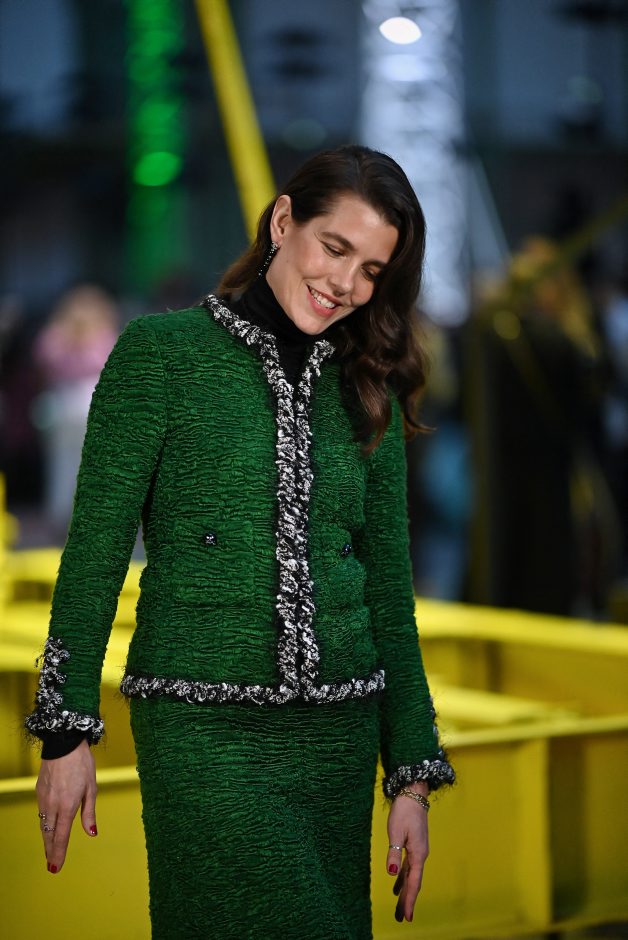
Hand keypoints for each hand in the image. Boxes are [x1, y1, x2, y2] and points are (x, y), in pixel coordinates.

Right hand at [36, 738, 97, 873]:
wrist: (64, 744)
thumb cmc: (82, 764)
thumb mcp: (91, 788)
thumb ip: (89, 813)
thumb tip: (92, 833)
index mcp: (67, 806)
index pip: (61, 837)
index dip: (58, 854)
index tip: (56, 867)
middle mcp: (53, 805)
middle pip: (49, 835)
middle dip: (50, 851)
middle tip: (51, 865)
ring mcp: (44, 798)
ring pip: (43, 825)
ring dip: (46, 839)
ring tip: (49, 851)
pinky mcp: (39, 791)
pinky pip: (41, 813)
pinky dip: (44, 824)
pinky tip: (47, 828)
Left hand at [386, 784, 428, 922]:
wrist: (413, 794)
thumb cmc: (404, 811)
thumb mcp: (396, 832)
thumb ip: (394, 853)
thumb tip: (391, 874)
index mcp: (418, 854)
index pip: (414, 882)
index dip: (410, 900)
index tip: (407, 916)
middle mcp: (421, 855)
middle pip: (414, 882)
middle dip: (408, 900)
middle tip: (401, 918)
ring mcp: (418, 850)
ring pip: (412, 876)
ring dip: (405, 891)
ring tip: (399, 907)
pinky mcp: (414, 845)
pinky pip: (409, 867)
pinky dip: (403, 878)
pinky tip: (397, 885)